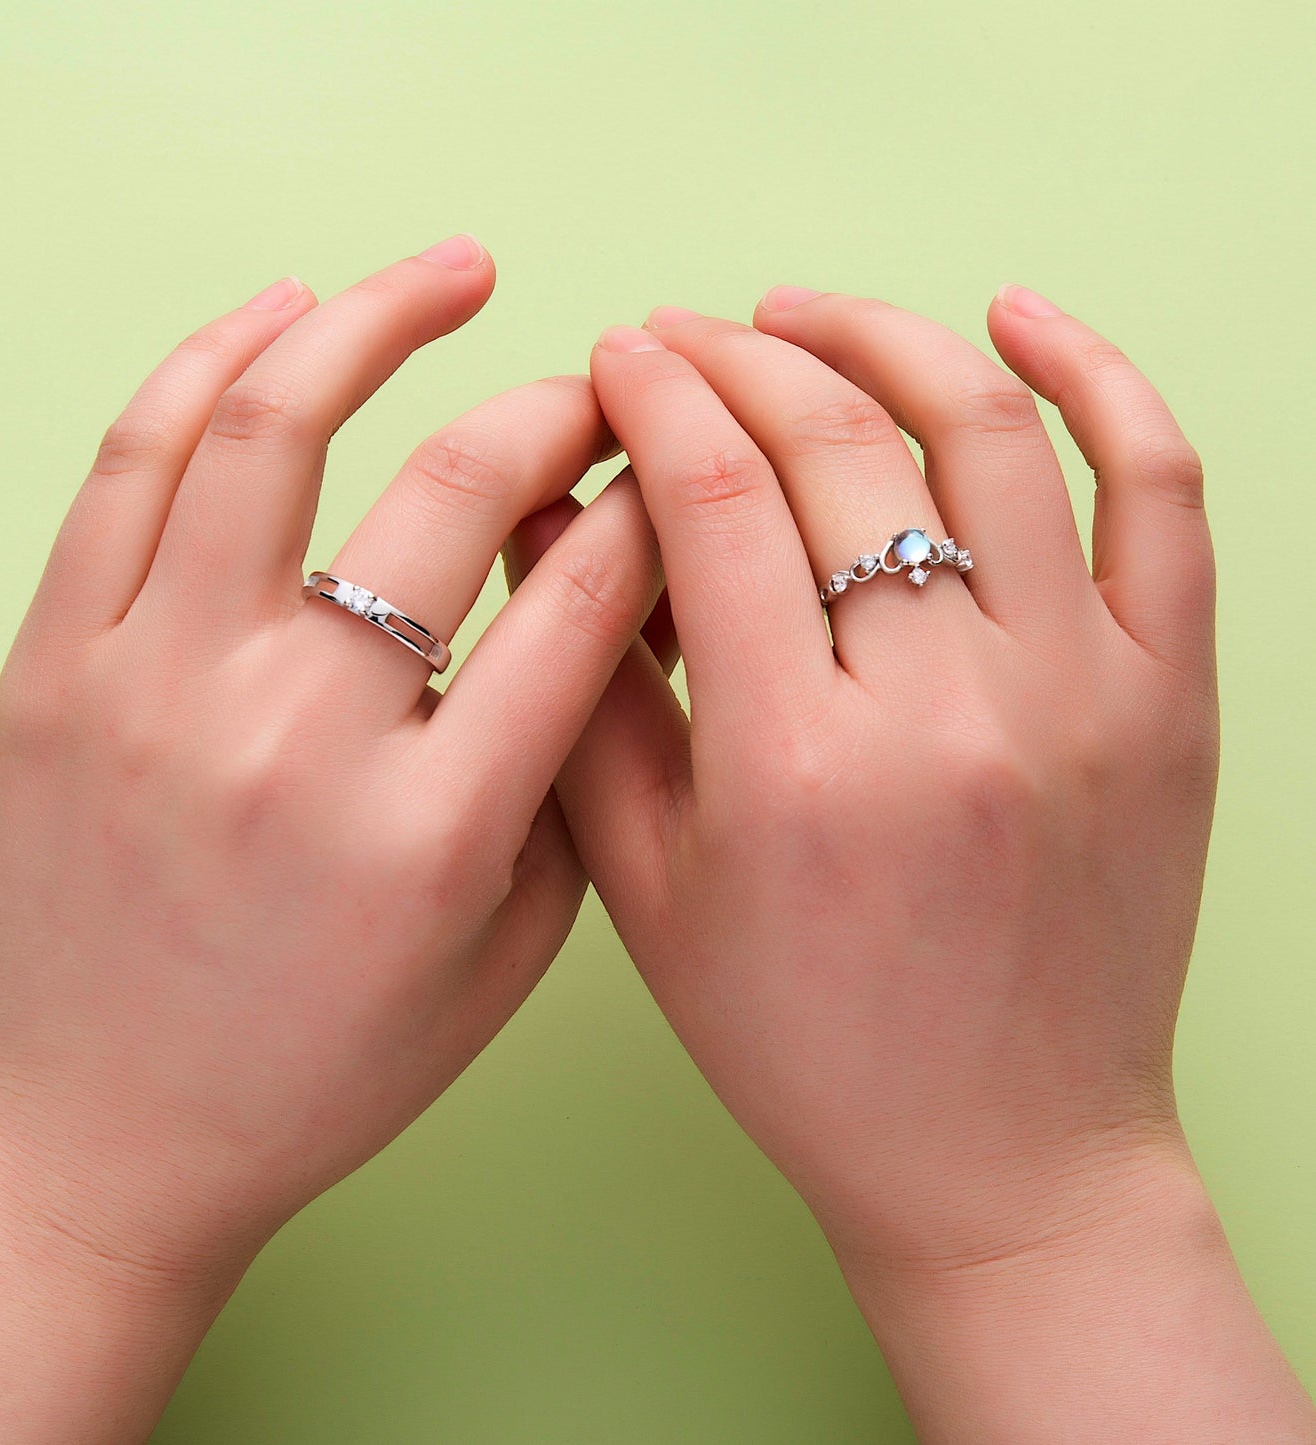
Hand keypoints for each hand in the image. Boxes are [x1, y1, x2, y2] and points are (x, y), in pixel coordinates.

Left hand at [0, 239, 663, 1442]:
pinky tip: (282, 313)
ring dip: (378, 318)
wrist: (101, 1140)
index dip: (658, 501)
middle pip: (457, 488)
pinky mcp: (53, 670)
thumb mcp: (502, 961)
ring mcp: (157, 688)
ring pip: (274, 428)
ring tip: (451, 270)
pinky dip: (210, 361)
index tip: (680, 466)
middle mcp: (297, 738)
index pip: (585, 593)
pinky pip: (131, 466)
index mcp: (435, 830)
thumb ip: (570, 790)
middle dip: (560, 408)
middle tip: (598, 385)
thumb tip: (611, 619)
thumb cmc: (315, 1072)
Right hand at [548, 289, 1313, 1438]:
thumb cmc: (809, 1046)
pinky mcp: (1172, 701)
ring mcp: (1082, 695)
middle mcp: (949, 714)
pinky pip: (1162, 491)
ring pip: (992, 432)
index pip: (714, 497)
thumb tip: (554, 523)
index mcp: (798, 769)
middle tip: (685, 336)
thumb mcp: (650, 893)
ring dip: (886, 338)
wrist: (1002, 1158)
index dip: (655, 396)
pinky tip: (1019, 317)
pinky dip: (1101, 378)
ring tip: (807, 315)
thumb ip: (590, 699)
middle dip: (738, 357)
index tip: (620, 355)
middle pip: (837, 446)